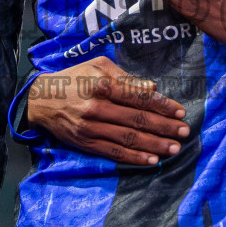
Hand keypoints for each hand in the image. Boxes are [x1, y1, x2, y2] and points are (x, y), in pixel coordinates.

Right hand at [25, 55, 187, 164]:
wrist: (42, 99)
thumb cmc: (75, 78)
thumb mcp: (98, 66)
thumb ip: (126, 77)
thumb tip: (152, 88)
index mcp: (102, 84)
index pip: (139, 97)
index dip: (162, 105)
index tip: (180, 112)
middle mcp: (97, 107)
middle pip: (137, 119)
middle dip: (164, 127)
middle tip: (184, 132)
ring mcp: (91, 127)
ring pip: (128, 138)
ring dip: (155, 145)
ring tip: (174, 148)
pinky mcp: (86, 143)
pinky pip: (114, 152)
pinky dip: (135, 157)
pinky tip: (152, 160)